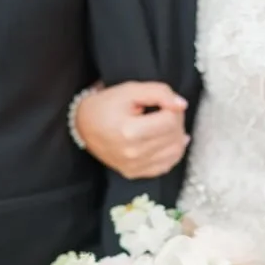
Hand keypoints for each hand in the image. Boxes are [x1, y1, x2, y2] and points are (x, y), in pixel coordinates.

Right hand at [75, 81, 189, 178]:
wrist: (83, 125)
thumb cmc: (105, 106)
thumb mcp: (131, 90)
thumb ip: (159, 92)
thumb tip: (181, 105)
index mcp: (129, 131)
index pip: (170, 121)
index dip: (173, 108)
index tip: (163, 103)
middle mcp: (132, 153)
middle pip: (174, 137)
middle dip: (176, 121)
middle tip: (164, 111)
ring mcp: (133, 166)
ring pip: (175, 153)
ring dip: (176, 136)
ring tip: (165, 125)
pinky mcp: (134, 173)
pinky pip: (165, 166)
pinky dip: (171, 153)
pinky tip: (166, 141)